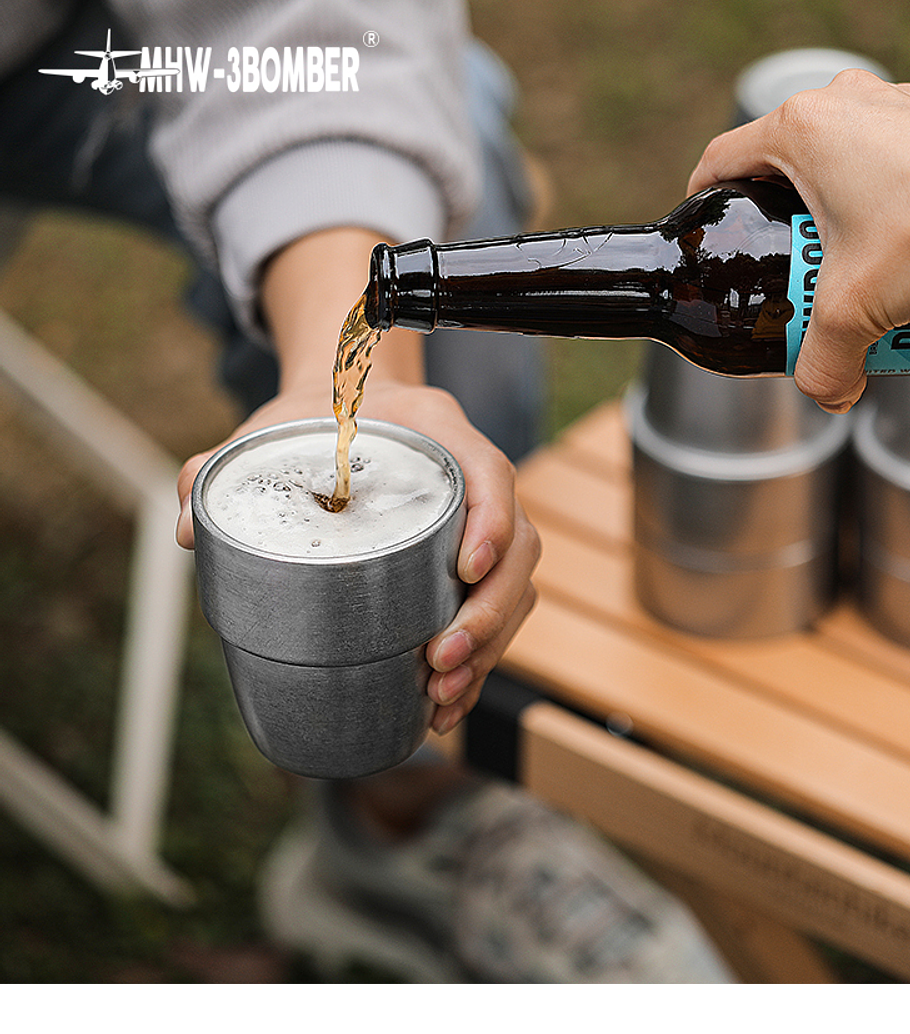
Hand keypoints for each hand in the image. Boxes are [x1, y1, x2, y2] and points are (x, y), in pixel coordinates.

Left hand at [175, 227, 540, 735]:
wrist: (347, 405)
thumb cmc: (316, 418)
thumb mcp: (271, 428)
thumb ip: (223, 464)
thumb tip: (189, 528)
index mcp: (438, 431)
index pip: (490, 472)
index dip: (493, 523)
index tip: (466, 570)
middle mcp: (473, 478)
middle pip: (520, 548)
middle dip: (489, 612)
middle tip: (437, 659)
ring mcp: (482, 522)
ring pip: (518, 589)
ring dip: (490, 647)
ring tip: (441, 695)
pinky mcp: (473, 561)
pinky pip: (500, 611)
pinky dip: (481, 659)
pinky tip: (444, 704)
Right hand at [688, 70, 909, 410]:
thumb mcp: (856, 312)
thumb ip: (823, 363)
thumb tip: (826, 394)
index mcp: (802, 131)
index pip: (721, 159)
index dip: (703, 196)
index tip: (710, 227)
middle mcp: (847, 101)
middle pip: (787, 165)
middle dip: (788, 221)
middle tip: (799, 270)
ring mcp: (901, 100)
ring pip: (848, 156)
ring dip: (844, 207)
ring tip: (864, 261)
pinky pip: (900, 152)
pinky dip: (897, 191)